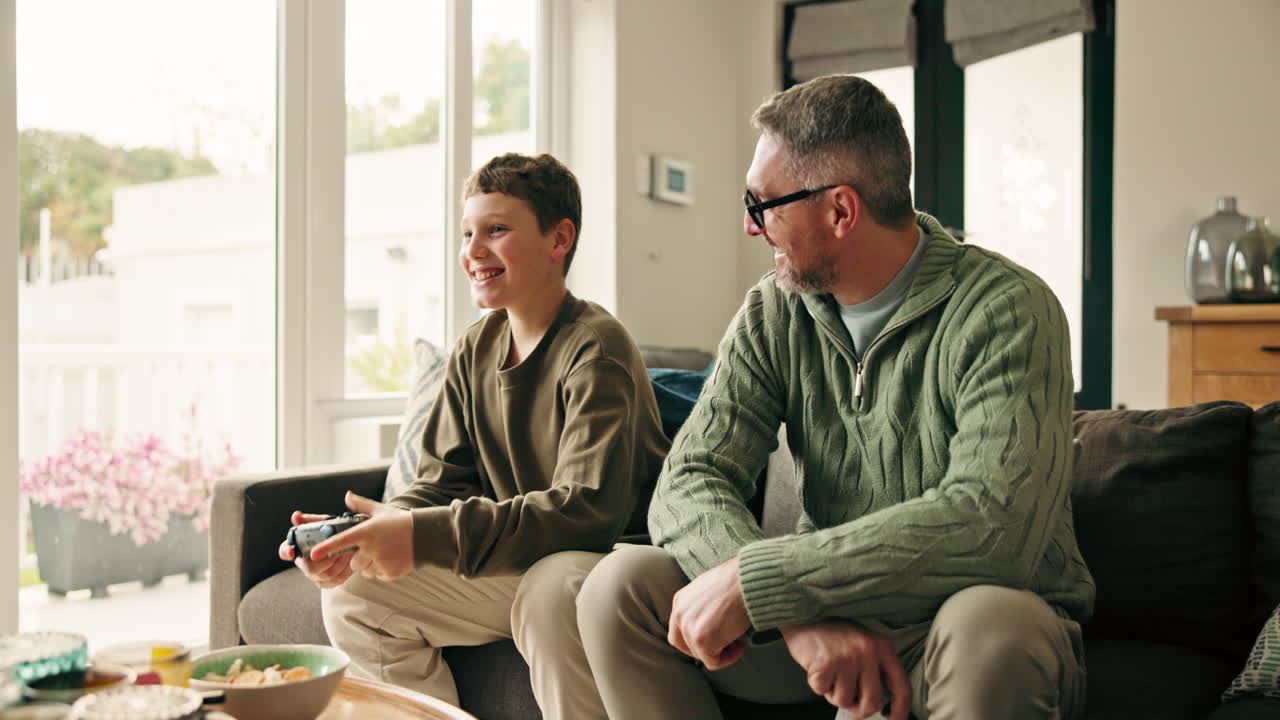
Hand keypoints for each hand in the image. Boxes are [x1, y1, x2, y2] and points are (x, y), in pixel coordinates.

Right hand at [278, 511, 355, 588]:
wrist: (351, 543)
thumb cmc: (334, 532)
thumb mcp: (324, 523)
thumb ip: (311, 520)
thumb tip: (296, 516)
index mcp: (299, 546)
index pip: (285, 551)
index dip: (286, 552)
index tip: (291, 551)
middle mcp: (303, 562)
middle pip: (309, 568)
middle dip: (327, 559)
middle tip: (338, 550)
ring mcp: (313, 574)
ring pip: (324, 575)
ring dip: (339, 563)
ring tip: (347, 553)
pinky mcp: (325, 582)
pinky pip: (333, 581)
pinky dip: (344, 571)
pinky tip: (349, 562)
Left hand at [311, 492, 414, 581]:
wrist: (426, 535)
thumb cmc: (401, 521)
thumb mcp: (381, 511)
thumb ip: (361, 506)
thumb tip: (347, 495)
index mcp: (366, 532)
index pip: (341, 541)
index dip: (325, 548)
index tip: (312, 554)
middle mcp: (372, 548)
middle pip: (354, 562)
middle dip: (360, 558)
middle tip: (375, 548)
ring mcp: (381, 562)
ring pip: (365, 570)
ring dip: (371, 565)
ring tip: (386, 553)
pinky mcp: (390, 573)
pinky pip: (378, 576)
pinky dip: (382, 570)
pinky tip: (393, 559)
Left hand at [667, 556, 750, 669]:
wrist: (748, 580)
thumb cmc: (738, 581)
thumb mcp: (711, 589)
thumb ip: (702, 606)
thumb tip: (711, 623)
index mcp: (680, 600)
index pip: (679, 630)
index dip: (696, 638)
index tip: (718, 634)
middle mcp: (680, 614)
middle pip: (685, 645)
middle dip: (707, 647)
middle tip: (728, 640)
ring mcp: (689, 628)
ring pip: (701, 654)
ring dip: (720, 651)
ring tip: (737, 639)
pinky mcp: (701, 640)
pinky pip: (713, 662)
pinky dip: (728, 658)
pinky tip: (740, 645)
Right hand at [780, 622, 909, 719]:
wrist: (804, 615)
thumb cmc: (833, 634)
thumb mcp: (863, 645)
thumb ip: (876, 670)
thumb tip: (881, 705)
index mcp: (882, 647)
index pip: (901, 687)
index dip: (900, 710)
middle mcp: (867, 651)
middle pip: (872, 701)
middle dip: (859, 709)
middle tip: (850, 703)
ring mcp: (847, 657)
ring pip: (844, 700)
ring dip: (833, 693)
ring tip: (830, 674)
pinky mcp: (826, 663)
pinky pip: (823, 692)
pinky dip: (818, 685)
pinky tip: (818, 668)